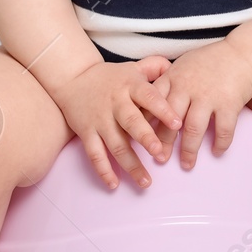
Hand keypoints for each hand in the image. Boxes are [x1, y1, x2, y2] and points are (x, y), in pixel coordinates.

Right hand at [50, 57, 181, 189]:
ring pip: (115, 144)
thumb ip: (154, 67)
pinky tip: (114, 184)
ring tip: (146, 182)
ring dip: (130, 164)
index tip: (178, 124)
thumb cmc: (111, 77)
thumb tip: (176, 66)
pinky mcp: (86, 132)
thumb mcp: (133, 68)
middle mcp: (115, 103)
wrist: (73, 77)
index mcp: (130, 86)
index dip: (163, 110)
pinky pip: (94, 154)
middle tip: (159, 153)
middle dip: (145, 138)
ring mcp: (99, 119)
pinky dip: (103, 170)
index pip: (149, 97)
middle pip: (131, 122)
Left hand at [156, 40, 251, 169]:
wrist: (242, 54)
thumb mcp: (182, 66)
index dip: (146, 124)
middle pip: (169, 120)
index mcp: (172, 78)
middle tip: (161, 159)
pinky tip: (217, 152)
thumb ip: (165, 84)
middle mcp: (188, 87)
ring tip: (187, 164)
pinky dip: (220, 144)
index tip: (142, 141)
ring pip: (193, 129)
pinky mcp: (229, 102)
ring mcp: (209, 95)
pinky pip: (223, 129)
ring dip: (189, 150)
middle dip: (163, 143)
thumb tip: (146, 109)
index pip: (152, 104)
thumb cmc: (209, 63)